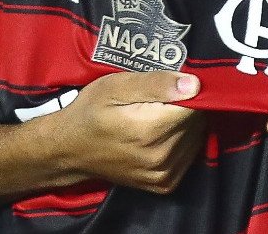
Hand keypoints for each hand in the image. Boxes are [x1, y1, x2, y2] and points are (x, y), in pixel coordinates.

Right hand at [53, 71, 205, 193]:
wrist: (70, 151)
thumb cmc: (90, 112)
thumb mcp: (115, 87)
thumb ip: (156, 84)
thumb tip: (194, 85)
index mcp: (151, 130)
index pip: (196, 105)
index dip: (187, 90)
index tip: (170, 85)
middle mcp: (162, 156)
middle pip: (197, 121)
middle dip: (185, 107)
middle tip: (157, 100)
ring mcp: (164, 174)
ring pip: (196, 137)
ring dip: (183, 125)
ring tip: (156, 117)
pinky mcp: (165, 185)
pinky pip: (189, 154)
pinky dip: (180, 142)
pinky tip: (158, 134)